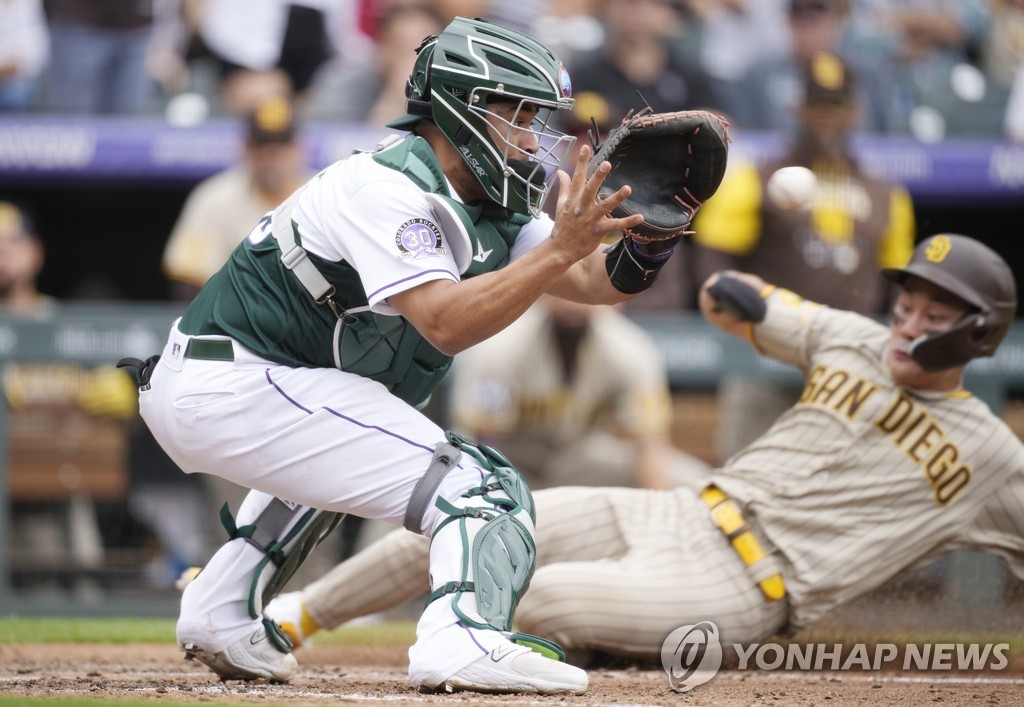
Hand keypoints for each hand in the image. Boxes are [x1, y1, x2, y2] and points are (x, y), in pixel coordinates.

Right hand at [549, 143, 644, 261]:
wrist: (561, 249)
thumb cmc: (563, 225)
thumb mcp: (561, 205)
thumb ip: (564, 187)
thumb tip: (561, 171)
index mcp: (573, 199)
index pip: (577, 177)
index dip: (581, 162)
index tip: (585, 148)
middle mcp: (581, 207)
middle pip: (590, 189)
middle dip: (597, 177)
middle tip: (607, 164)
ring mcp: (590, 219)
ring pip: (604, 206)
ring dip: (616, 198)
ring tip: (628, 189)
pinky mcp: (598, 231)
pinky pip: (615, 225)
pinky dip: (628, 222)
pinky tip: (640, 217)